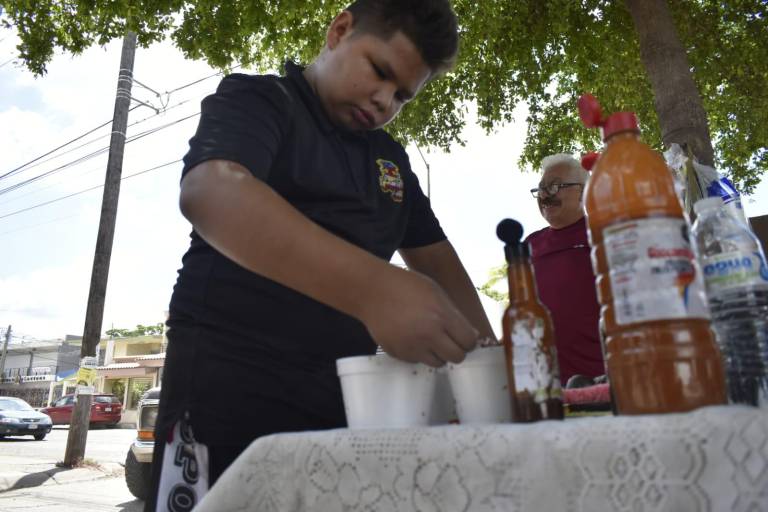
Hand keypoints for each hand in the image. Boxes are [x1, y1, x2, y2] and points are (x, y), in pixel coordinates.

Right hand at [357, 266, 478, 366]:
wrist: (372, 291)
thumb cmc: (406, 286)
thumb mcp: (435, 292)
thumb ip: (454, 314)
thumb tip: (471, 335)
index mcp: (441, 316)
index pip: (469, 341)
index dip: (469, 339)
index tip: (463, 335)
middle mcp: (428, 335)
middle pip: (457, 357)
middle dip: (457, 349)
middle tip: (449, 340)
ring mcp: (412, 347)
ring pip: (438, 363)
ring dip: (438, 353)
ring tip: (430, 339)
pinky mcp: (398, 354)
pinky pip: (417, 361)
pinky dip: (419, 353)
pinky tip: (412, 338)